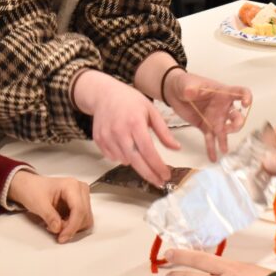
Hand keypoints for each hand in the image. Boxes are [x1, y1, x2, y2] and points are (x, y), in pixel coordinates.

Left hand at [7, 171, 92, 242]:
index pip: (79, 209)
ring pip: (85, 220)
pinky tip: (60, 223)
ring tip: (56, 225)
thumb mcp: (38, 203)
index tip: (63, 236)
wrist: (29, 187)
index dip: (72, 226)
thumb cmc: (33, 189)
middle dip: (71, 227)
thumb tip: (58, 228)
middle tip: (55, 229)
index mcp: (71, 186)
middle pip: (85, 215)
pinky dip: (72, 226)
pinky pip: (82, 220)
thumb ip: (49, 216)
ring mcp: (81, 197)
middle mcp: (80, 190)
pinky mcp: (79, 205)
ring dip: (72, 227)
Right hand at [73, 69, 179, 186]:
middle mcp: (119, 131)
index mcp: (135, 122)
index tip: (166, 175)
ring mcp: (107, 137)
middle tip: (160, 182)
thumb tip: (176, 148)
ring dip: (135, 162)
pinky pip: (113, 157)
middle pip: (136, 161)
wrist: (103, 94)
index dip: (158, 166)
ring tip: (140, 153)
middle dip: (149, 174)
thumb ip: (163, 131)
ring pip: (124, 161)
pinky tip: (126, 147)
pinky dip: (122, 157)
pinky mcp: (98, 140)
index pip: (148, 150)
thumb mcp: (151, 110)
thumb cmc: (130, 101)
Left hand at [164, 71, 250, 161]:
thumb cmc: (184, 83)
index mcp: (222, 92)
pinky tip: (213, 157)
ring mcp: (215, 118)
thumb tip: (190, 91)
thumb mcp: (187, 83)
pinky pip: (211, 138)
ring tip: (223, 149)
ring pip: (226, 130)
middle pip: (237, 116)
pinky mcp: (205, 126)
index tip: (245, 103)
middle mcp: (222, 106)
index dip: (246, 97)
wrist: (173, 92)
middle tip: (229, 128)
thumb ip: (190, 88)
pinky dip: (212, 148)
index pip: (239, 92)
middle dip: (237, 124)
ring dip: (226, 139)